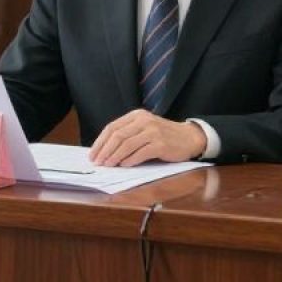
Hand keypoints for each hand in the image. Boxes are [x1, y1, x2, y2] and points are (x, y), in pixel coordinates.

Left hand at [90, 110, 206, 165]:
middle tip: (98, 163)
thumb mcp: (145, 128)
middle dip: (104, 151)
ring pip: (127, 145)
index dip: (100, 142)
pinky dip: (130, 160)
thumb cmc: (163, 135)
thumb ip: (128, 134)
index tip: (92, 155)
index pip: (112, 127)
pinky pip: (140, 153)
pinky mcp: (161, 144)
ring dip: (114, 157)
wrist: (189, 137)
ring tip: (108, 166)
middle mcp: (144, 120)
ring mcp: (153, 132)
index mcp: (137, 115)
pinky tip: (123, 166)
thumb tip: (104, 151)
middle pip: (117, 136)